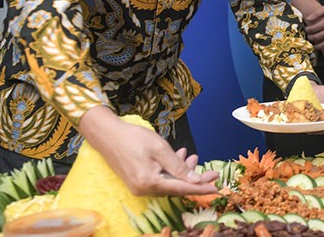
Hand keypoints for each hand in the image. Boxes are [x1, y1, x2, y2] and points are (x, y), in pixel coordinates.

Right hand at [79, 107, 217, 196]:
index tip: (217, 187)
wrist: (107, 134)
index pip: (181, 188)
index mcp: (149, 182)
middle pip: (176, 187)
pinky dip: (171, 169)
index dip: (200, 188)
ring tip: (193, 156)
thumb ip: (177, 167)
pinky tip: (179, 155)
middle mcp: (143, 189)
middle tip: (211, 171)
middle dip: (194, 178)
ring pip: (169, 182)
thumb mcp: (159, 148)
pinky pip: (160, 178)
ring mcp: (139, 186)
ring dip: (182, 171)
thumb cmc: (132, 137)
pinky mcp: (137, 180)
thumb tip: (195, 180)